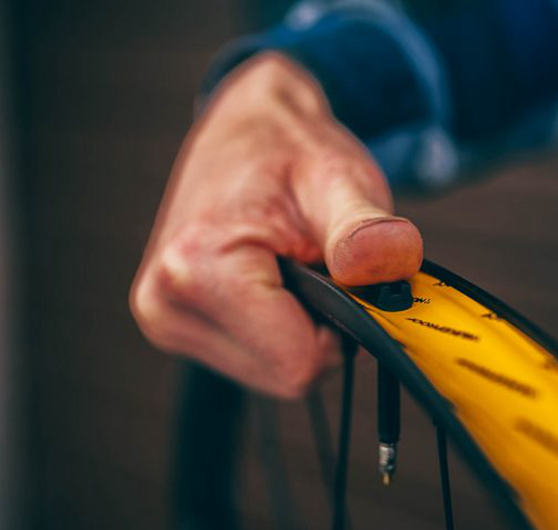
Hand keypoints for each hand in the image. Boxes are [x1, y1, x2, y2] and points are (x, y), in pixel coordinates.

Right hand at [130, 52, 422, 398]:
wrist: (245, 127)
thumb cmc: (291, 148)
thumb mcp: (339, 179)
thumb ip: (365, 230)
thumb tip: (393, 263)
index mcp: (197, 270)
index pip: (299, 364)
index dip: (341, 328)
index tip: (339, 274)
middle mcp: (165, 305)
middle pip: (286, 374)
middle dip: (320, 327)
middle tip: (314, 264)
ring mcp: (163, 319)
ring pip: (272, 373)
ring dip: (299, 329)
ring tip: (289, 264)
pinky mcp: (172, 325)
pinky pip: (254, 360)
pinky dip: (278, 329)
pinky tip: (270, 280)